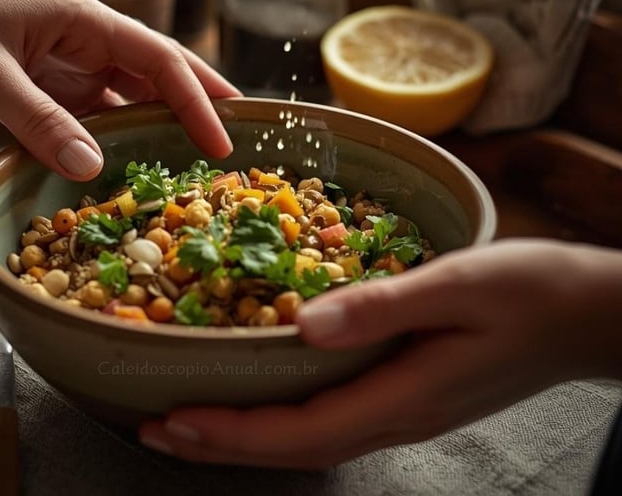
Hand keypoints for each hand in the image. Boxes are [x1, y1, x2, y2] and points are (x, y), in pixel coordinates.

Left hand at [139, 239, 621, 467]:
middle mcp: (397, 415)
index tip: (172, 421)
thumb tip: (306, 324)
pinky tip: (263, 396)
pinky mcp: (409, 392)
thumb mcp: (457, 284)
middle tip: (154, 428)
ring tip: (191, 421)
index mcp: (404, 395)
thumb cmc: (530, 291)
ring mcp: (404, 409)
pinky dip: (282, 417)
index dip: (231, 434)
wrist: (586, 314)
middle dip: (221, 444)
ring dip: (245, 435)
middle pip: (294, 448)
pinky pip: (331, 417)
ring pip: (309, 438)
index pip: (300, 431)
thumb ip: (382, 306)